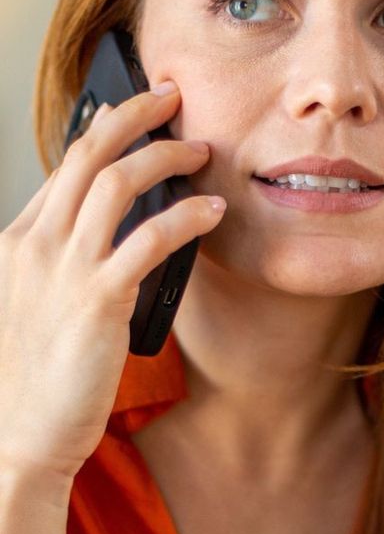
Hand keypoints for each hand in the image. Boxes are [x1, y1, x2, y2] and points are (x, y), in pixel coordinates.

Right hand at [0, 82, 223, 481]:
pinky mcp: (96, 300)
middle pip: (88, 156)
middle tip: (174, 97)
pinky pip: (148, 241)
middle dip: (134, 116)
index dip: (104, 130)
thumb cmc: (40, 373)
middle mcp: (33, 245)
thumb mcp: (42, 301)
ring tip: (204, 153)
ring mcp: (62, 270)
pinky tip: (214, 212)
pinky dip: (186, 218)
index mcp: (17, 241)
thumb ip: (72, 259)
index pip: (63, 166)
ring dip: (167, 158)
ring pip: (116, 184)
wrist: (18, 436)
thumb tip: (127, 225)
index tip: (136, 110)